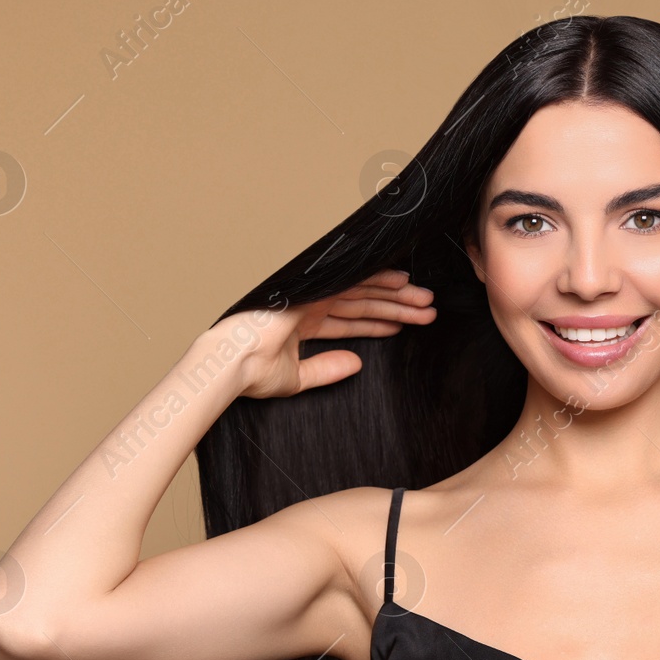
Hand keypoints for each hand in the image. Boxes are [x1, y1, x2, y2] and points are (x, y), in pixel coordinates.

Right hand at [223, 269, 435, 400]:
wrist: (231, 365)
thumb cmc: (250, 374)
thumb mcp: (297, 378)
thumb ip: (326, 369)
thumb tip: (356, 364)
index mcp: (302, 323)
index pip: (349, 321)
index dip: (378, 322)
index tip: (403, 325)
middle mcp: (309, 305)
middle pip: (363, 303)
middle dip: (396, 307)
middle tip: (427, 310)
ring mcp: (311, 295)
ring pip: (364, 292)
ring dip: (396, 296)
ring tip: (425, 300)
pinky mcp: (312, 290)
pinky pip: (353, 282)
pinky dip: (378, 281)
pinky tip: (403, 283)